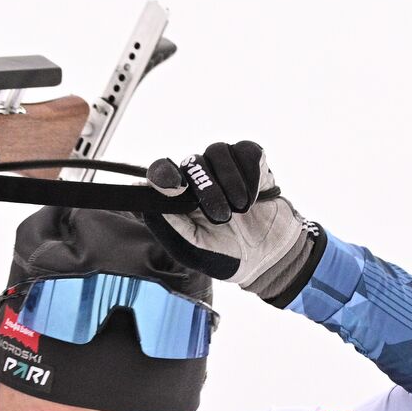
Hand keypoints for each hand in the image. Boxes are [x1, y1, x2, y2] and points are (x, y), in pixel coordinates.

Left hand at [143, 141, 323, 303]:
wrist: (269, 259)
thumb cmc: (223, 255)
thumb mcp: (190, 249)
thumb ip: (166, 222)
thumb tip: (143, 189)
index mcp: (178, 197)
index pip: (161, 171)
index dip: (164, 173)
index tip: (177, 189)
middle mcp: (199, 176)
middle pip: (192, 161)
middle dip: (207, 189)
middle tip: (222, 217)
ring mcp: (225, 167)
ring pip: (218, 151)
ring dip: (231, 182)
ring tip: (241, 211)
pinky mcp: (252, 162)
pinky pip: (247, 151)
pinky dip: (252, 175)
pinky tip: (256, 197)